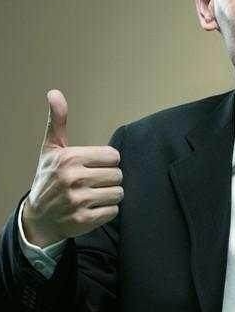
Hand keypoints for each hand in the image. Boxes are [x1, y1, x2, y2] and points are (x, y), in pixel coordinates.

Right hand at [22, 90, 122, 247]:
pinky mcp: (84, 220)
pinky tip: (93, 208)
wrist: (37, 218)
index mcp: (70, 158)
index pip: (114, 156)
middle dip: (110, 179)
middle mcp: (73, 178)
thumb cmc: (48, 178)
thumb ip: (58, 121)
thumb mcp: (52, 149)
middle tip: (94, 182)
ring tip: (94, 195)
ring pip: (119, 192)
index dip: (107, 161)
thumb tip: (54, 92)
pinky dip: (107, 210)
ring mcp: (78, 201)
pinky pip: (114, 210)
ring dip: (110, 195)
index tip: (94, 166)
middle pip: (118, 175)